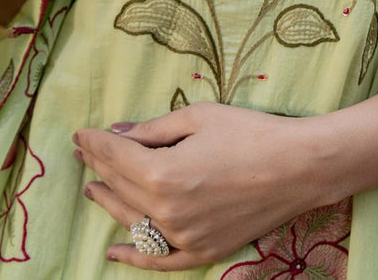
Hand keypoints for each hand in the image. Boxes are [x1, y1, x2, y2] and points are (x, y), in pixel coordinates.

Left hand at [74, 103, 331, 270]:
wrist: (298, 166)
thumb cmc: (250, 132)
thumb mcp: (198, 117)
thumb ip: (153, 129)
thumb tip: (118, 134)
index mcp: (162, 173)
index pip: (115, 156)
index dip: (95, 143)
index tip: (80, 134)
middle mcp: (166, 212)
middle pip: (120, 186)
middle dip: (99, 166)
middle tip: (86, 153)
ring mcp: (184, 237)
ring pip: (132, 222)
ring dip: (109, 202)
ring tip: (93, 188)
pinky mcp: (203, 251)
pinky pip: (159, 260)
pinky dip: (134, 257)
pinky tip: (113, 251)